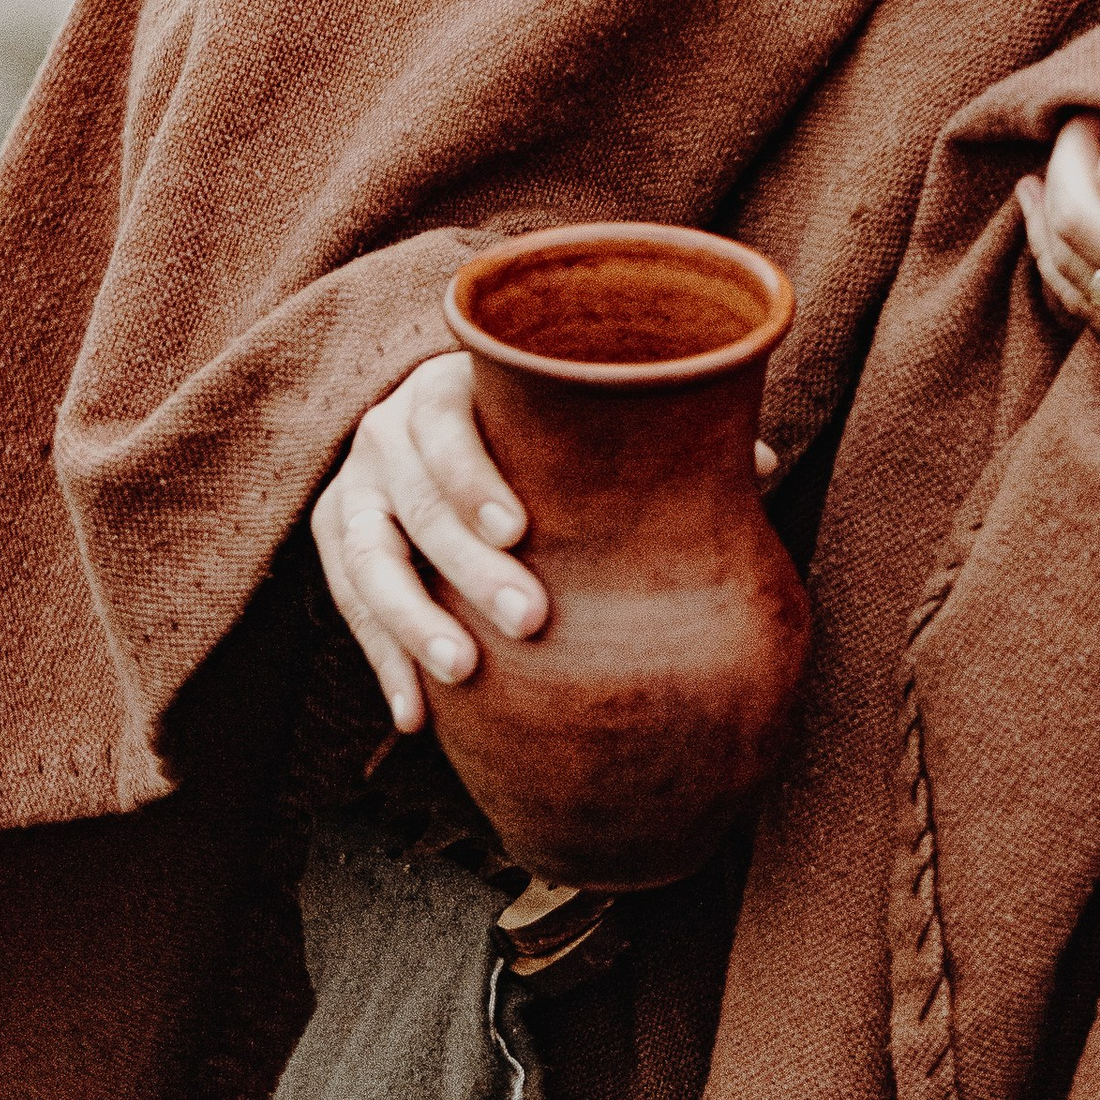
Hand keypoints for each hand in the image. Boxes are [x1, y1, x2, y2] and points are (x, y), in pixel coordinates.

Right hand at [312, 350, 779, 733]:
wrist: (449, 427)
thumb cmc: (545, 427)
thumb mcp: (582, 414)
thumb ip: (653, 434)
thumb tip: (762, 462)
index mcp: (451, 383)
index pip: (446, 421)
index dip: (477, 476)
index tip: (522, 532)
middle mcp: (388, 428)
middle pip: (414, 499)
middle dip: (465, 565)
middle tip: (527, 619)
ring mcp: (355, 485)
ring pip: (367, 556)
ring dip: (412, 621)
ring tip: (463, 674)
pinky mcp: (337, 538)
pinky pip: (348, 605)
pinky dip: (381, 660)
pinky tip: (418, 716)